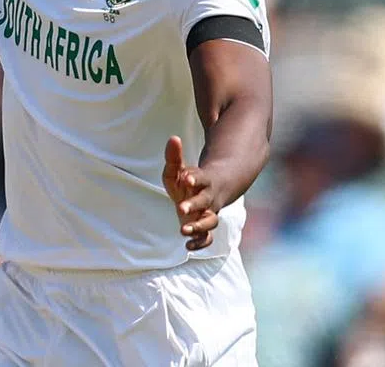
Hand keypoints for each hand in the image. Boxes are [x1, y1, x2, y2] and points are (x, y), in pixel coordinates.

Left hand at [163, 136, 219, 250]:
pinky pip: (208, 238)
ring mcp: (208, 214)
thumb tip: (173, 138)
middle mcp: (208, 198)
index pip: (201, 179)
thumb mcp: (178, 169)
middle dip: (194, 205)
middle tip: (180, 208)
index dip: (195, 178)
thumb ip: (174, 156)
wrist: (208, 194)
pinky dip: (200, 243)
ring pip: (211, 222)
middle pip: (205, 202)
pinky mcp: (205, 228)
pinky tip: (187, 246)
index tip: (187, 178)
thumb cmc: (188, 181)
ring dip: (198, 227)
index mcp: (202, 182)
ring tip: (182, 230)